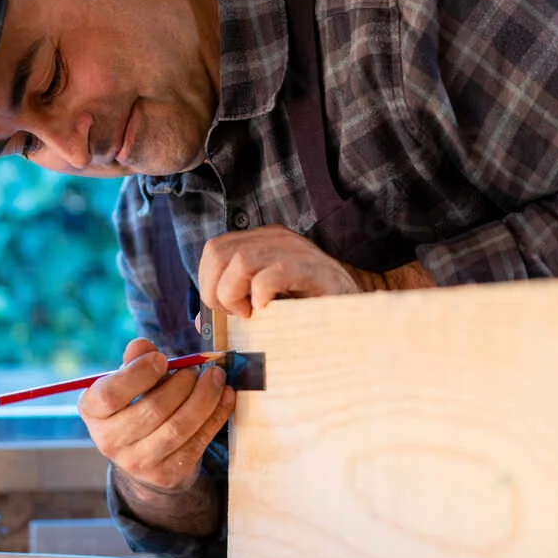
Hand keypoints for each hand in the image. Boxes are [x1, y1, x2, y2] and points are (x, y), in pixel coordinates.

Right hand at [78, 338, 235, 492]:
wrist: (144, 457)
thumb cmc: (136, 405)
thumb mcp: (128, 382)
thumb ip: (134, 362)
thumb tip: (142, 345)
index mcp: (93, 412)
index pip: (110, 394)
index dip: (139, 373)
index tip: (162, 358)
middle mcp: (109, 441)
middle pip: (153, 409)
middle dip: (182, 383)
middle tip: (196, 368)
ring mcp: (138, 462)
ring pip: (179, 427)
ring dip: (204, 397)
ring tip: (216, 376)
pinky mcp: (167, 474)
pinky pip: (198, 441)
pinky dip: (217, 415)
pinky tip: (226, 395)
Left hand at [198, 224, 380, 317]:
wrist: (359, 314)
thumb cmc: (311, 310)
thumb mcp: (268, 304)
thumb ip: (235, 305)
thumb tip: (199, 319)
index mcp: (263, 242)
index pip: (214, 249)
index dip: (208, 282)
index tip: (226, 310)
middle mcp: (276, 238)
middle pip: (218, 252)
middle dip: (217, 291)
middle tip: (238, 314)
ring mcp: (295, 250)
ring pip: (240, 261)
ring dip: (235, 295)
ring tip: (253, 314)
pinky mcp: (312, 269)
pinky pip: (270, 275)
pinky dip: (261, 296)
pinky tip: (269, 310)